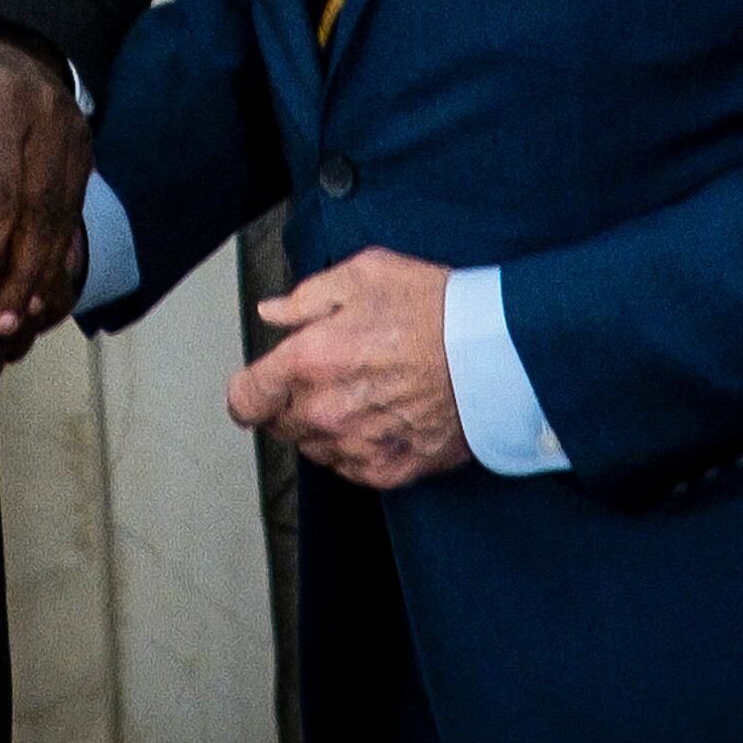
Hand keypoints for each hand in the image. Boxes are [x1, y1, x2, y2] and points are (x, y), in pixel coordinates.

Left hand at [0, 23, 89, 340]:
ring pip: (43, 210)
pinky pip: (70, 213)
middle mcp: (15, 104)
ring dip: (23, 273)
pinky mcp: (82, 148)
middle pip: (0, 195)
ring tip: (2, 321)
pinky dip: (53, 262)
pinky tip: (35, 298)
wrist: (6, 57)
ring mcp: (56, 124)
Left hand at [225, 247, 469, 489]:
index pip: (246, 397)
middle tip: (325, 375)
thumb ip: (306, 298)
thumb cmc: (435, 307)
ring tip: (361, 392)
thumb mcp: (363, 275)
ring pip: (314, 447)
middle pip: (279, 424)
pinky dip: (356, 448)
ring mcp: (358, 444)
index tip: (255, 386)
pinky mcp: (391, 468)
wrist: (495, 351)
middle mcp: (328, 410)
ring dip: (323, 426)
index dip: (247, 390)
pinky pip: (351, 468)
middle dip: (289, 401)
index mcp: (311, 360)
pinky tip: (379, 418)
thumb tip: (273, 313)